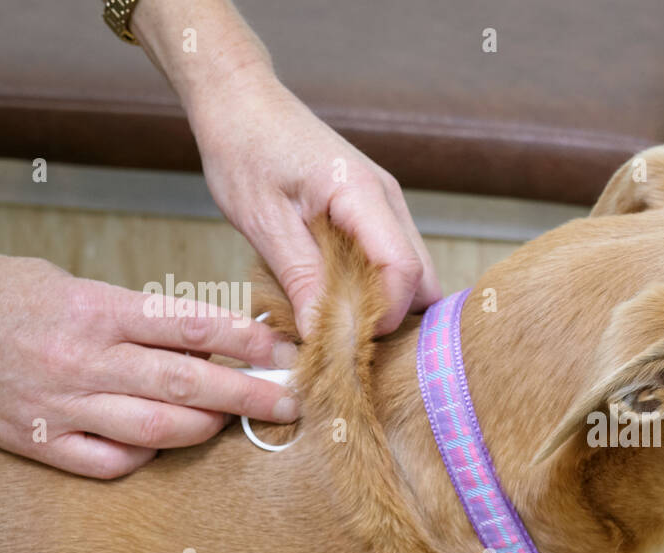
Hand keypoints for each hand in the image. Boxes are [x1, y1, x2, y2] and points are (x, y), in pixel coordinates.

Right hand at [0, 253, 299, 478]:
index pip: (192, 326)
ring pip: (158, 430)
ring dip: (208, 428)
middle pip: (187, 384)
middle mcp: (83, 360)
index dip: (249, 342)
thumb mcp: (75, 286)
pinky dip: (148, 457)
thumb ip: (138, 314)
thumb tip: (212, 338)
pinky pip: (112, 463)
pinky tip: (164, 444)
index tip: (286, 352)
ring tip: (235, 421)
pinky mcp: (41, 442)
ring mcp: (62, 406)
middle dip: (250, 395)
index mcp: (95, 311)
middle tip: (292, 401)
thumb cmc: (9, 299)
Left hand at [189, 70, 441, 338]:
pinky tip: (338, 298)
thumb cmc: (245, 148)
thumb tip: (322, 334)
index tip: (346, 339)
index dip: (383, 315)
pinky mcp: (374, 212)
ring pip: (412, 274)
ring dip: (385, 304)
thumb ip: (300, 277)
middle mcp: (388, 200)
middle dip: (394, 317)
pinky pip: (392, 261)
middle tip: (347, 341)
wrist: (241, 100)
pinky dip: (374, 287)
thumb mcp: (262, 221)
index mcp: (363, 196)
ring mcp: (386, 205)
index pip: (403, 271)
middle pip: (421, 279)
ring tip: (340, 323)